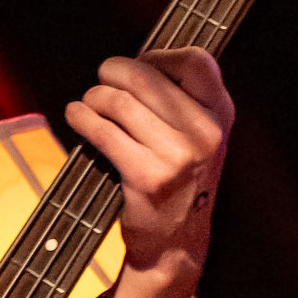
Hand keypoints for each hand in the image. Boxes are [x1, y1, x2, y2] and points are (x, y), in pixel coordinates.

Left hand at [65, 48, 233, 297]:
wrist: (175, 244)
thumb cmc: (180, 183)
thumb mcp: (200, 139)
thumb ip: (182, 101)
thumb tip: (137, 62)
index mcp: (221, 115)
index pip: (197, 61)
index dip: (160, 54)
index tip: (140, 62)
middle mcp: (205, 133)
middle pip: (147, 77)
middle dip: (113, 72)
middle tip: (101, 78)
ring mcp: (177, 156)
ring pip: (120, 103)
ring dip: (94, 97)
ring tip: (88, 102)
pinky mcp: (147, 177)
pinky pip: (104, 133)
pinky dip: (82, 119)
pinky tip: (77, 117)